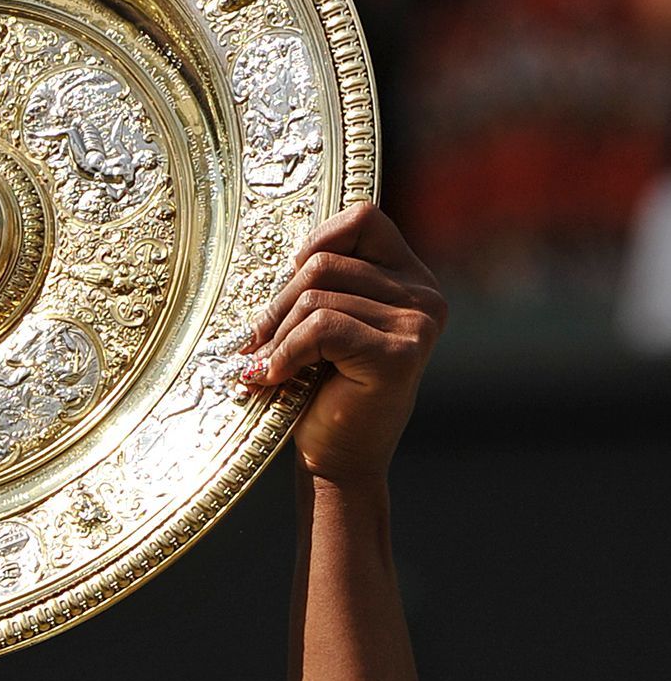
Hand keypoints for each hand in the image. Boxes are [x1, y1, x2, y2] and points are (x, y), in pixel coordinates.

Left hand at [239, 204, 438, 487]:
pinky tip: (275, 378)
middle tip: (257, 345)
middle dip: (278, 305)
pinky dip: (285, 353)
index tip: (287, 283)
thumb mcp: (326, 326)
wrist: (339, 462)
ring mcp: (417, 323)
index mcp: (410, 278)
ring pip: (316, 296)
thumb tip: (288, 254)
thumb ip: (325, 284)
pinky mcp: (398, 353)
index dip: (316, 242)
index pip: (362, 219)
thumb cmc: (323, 395)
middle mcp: (424, 295)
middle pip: (327, 262)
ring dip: (277, 337)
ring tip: (269, 368)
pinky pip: (320, 328)